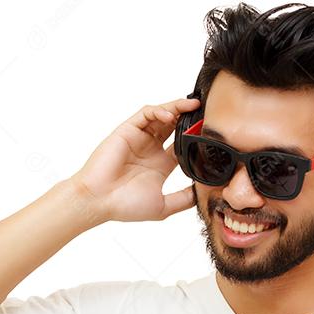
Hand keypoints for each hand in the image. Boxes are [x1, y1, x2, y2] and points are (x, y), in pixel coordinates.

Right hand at [71, 97, 200, 222]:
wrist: (98, 200)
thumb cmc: (124, 206)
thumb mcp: (163, 207)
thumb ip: (183, 199)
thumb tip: (203, 195)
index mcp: (160, 165)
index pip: (183, 145)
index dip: (197, 138)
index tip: (215, 134)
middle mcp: (151, 149)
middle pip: (175, 126)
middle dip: (191, 118)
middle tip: (209, 113)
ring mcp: (140, 138)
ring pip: (163, 116)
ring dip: (178, 109)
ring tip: (193, 107)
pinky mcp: (128, 130)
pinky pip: (146, 114)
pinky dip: (160, 111)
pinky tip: (171, 116)